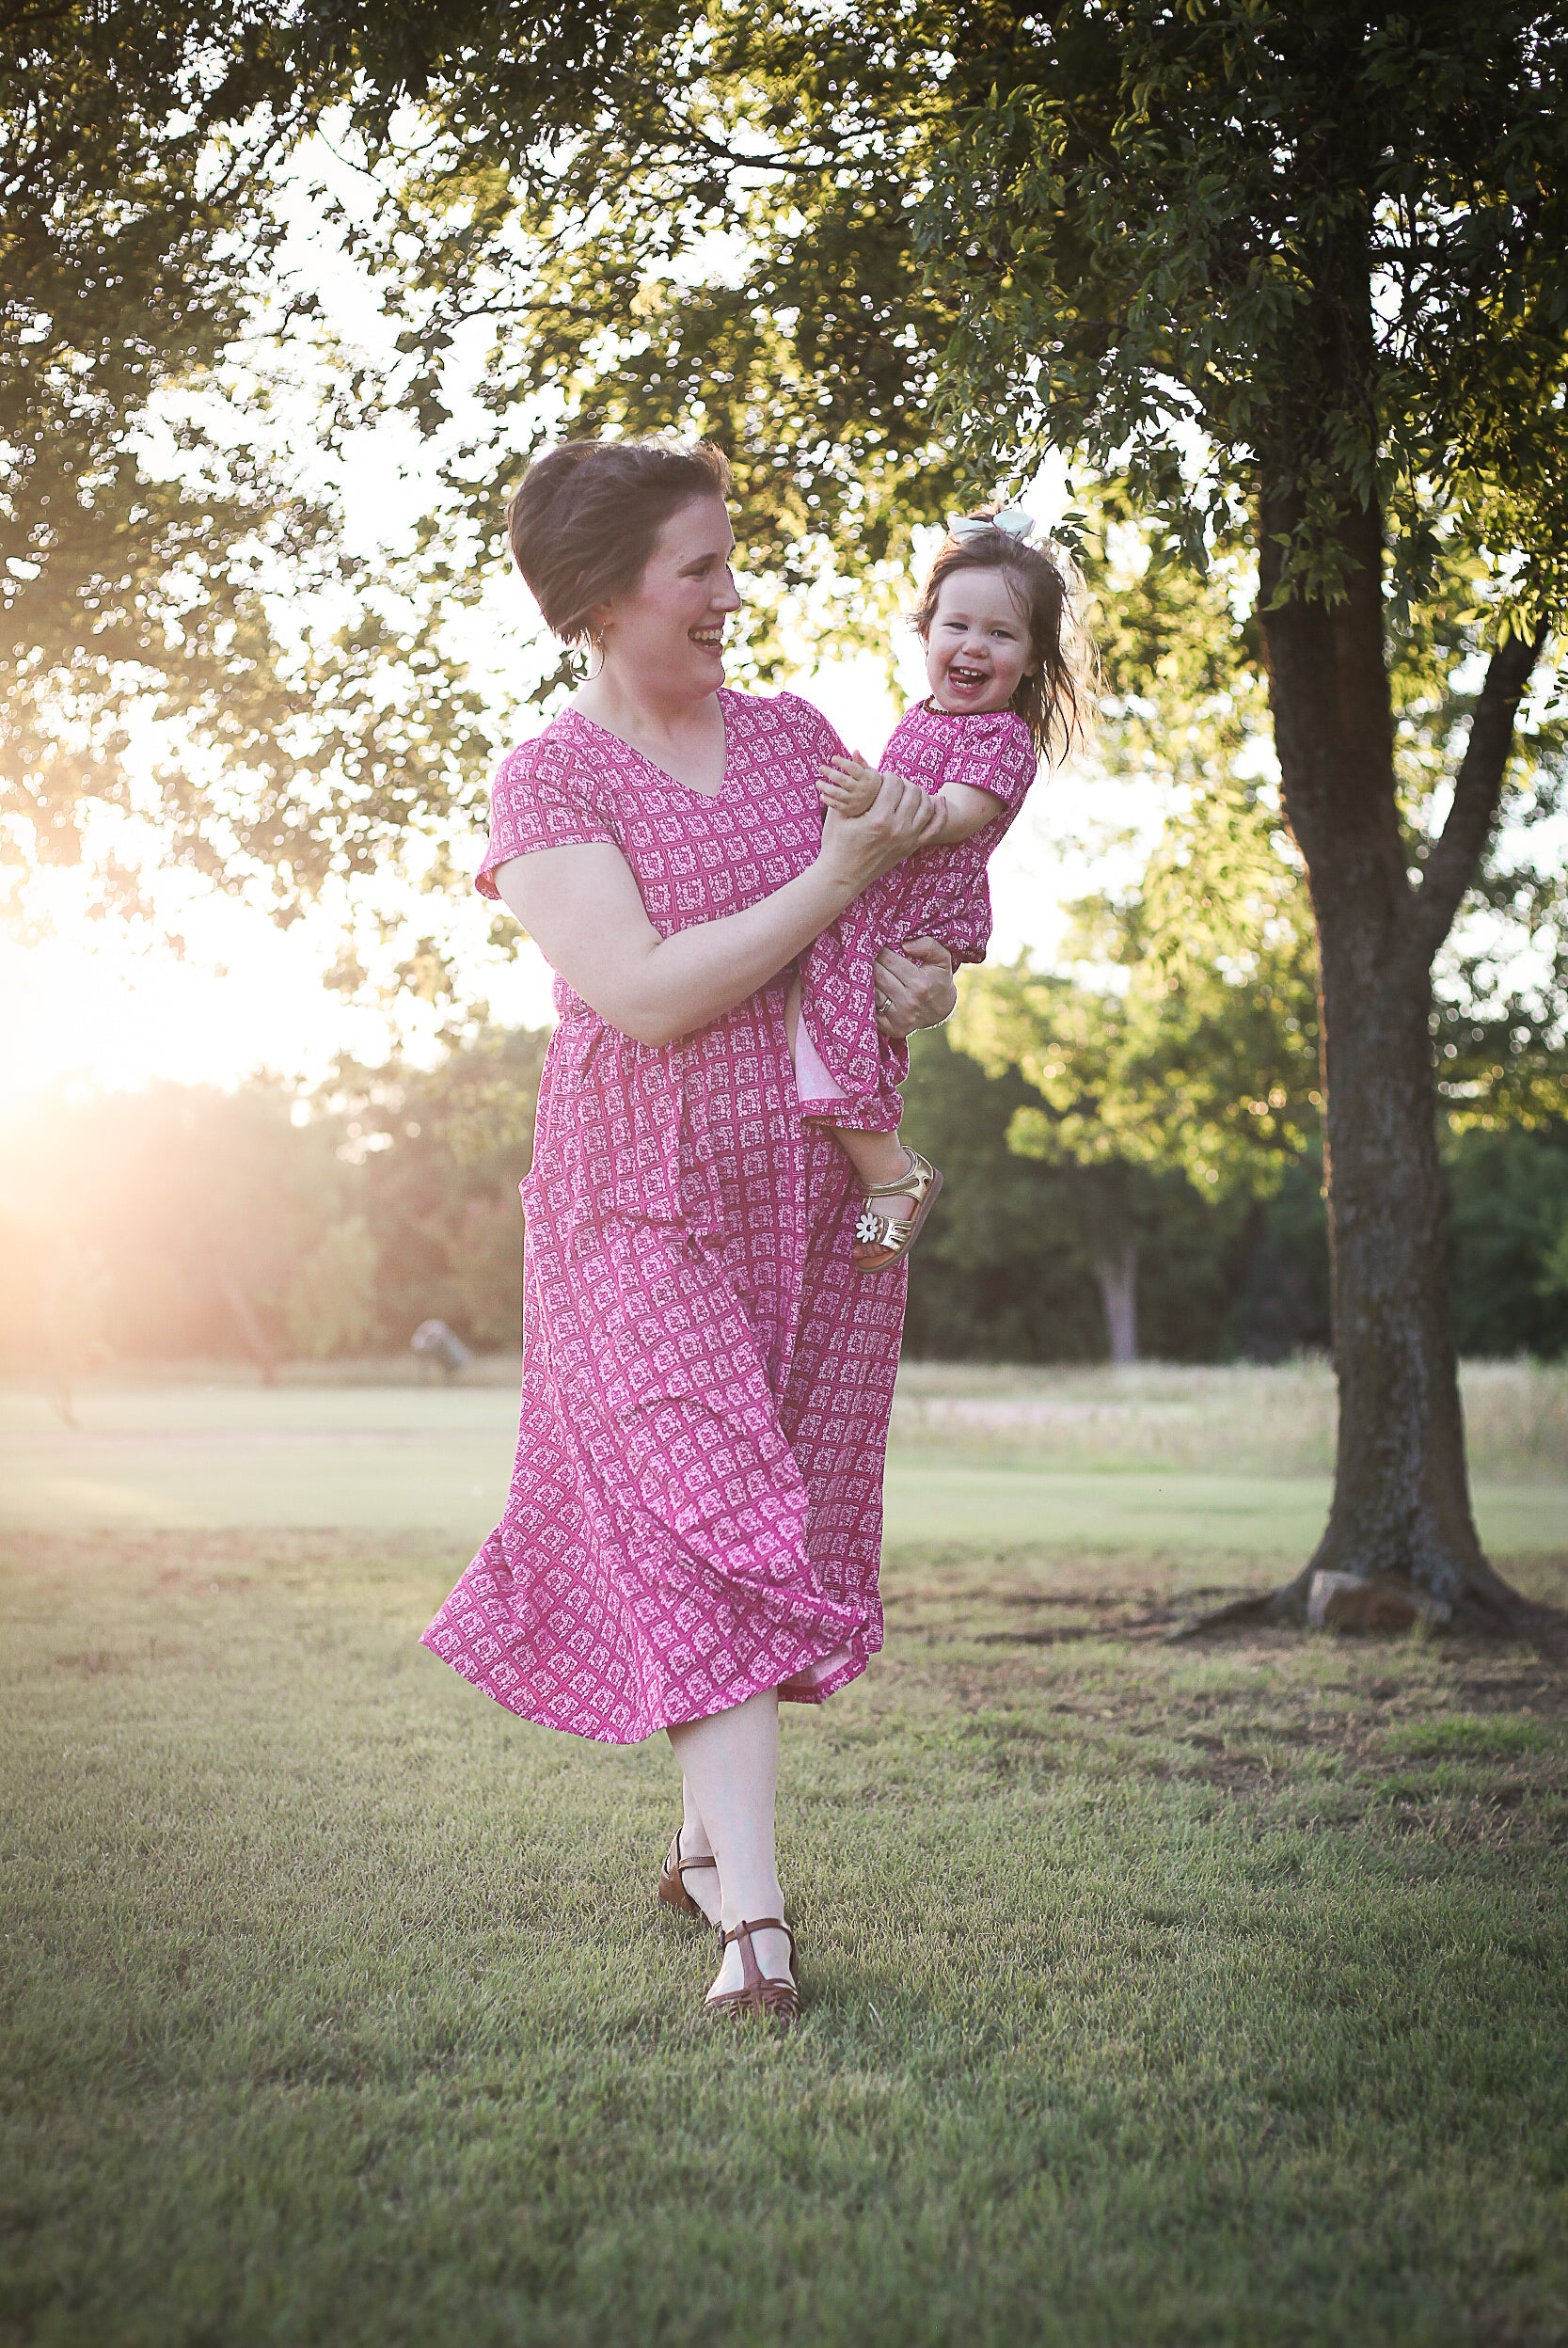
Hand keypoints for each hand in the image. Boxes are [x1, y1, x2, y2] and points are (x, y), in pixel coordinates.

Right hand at [815, 770, 940, 895]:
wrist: (842, 877)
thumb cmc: (835, 843)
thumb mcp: (838, 812)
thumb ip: (850, 783)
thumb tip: (856, 753)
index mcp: (878, 819)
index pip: (894, 783)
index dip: (887, 775)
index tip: (880, 778)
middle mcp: (898, 829)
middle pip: (912, 791)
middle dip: (902, 783)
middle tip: (892, 785)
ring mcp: (908, 839)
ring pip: (926, 805)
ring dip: (918, 793)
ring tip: (905, 792)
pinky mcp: (912, 847)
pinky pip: (935, 827)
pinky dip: (940, 812)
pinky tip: (938, 800)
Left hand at [817, 754, 886, 817]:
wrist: (876, 803)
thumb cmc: (869, 783)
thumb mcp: (869, 772)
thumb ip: (861, 762)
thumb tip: (855, 751)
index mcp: (866, 778)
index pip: (853, 769)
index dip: (843, 763)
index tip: (833, 758)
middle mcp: (861, 790)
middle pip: (843, 781)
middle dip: (831, 773)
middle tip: (820, 767)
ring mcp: (855, 801)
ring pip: (838, 794)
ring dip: (826, 788)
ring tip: (817, 783)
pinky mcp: (849, 810)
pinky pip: (836, 805)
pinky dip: (828, 800)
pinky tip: (822, 795)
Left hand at [874, 937, 956, 1037]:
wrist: (941, 1010)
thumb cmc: (938, 979)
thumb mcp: (942, 959)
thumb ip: (928, 945)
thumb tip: (905, 944)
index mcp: (920, 984)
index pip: (888, 960)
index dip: (882, 950)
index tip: (880, 946)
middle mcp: (908, 1002)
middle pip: (877, 974)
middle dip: (872, 962)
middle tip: (871, 955)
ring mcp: (899, 1018)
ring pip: (871, 991)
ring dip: (867, 980)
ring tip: (868, 971)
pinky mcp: (890, 1028)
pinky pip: (870, 1009)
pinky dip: (867, 998)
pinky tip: (870, 989)